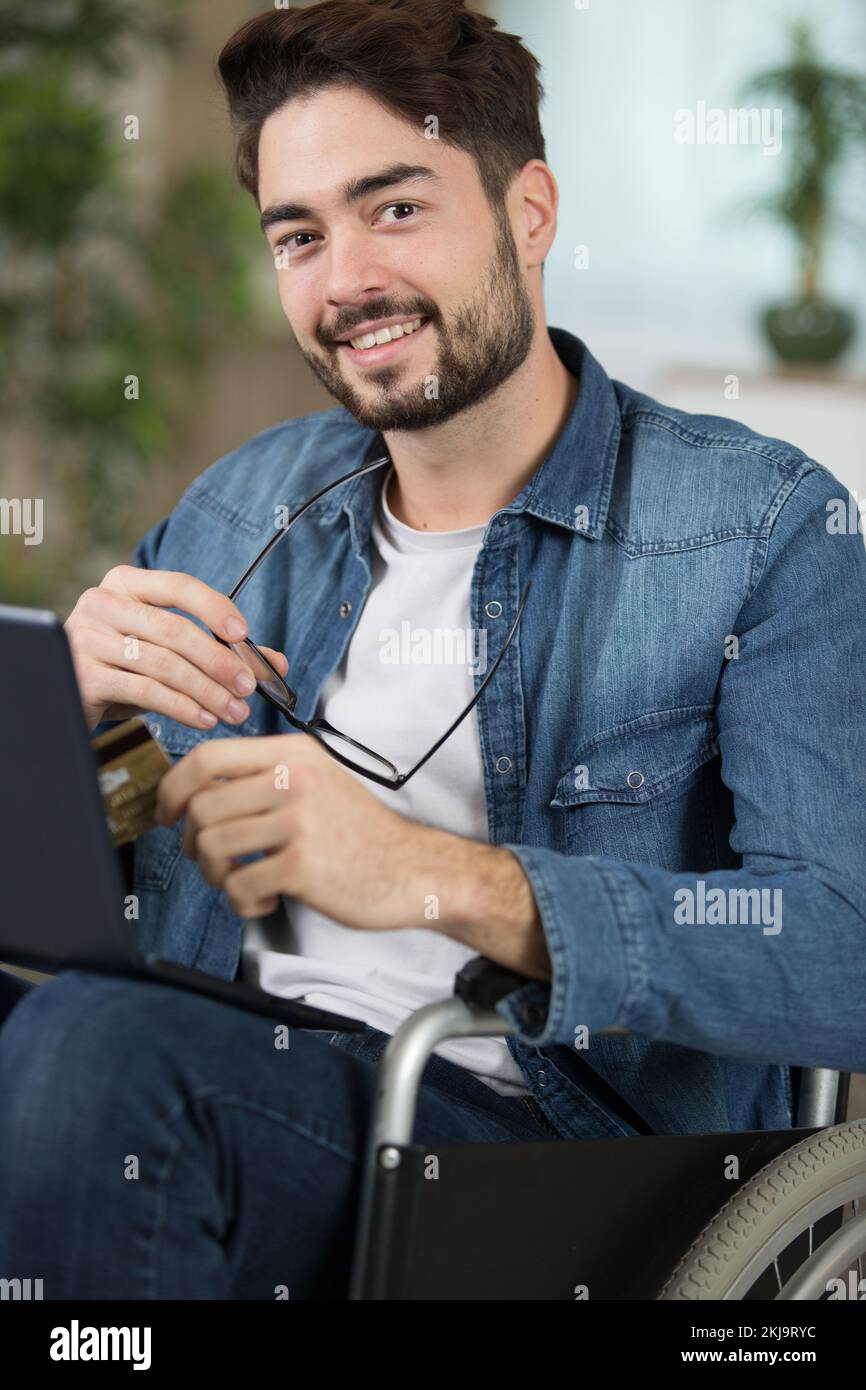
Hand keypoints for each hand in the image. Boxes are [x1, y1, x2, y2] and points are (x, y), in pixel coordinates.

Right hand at [65, 566, 288, 731]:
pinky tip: (203, 718)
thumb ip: (218, 650)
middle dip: (219, 661)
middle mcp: (103, 603)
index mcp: (125, 584)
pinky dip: (181, 707)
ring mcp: (89, 638)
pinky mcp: (85, 674)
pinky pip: (145, 691)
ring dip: (206, 691)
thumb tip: (273, 662)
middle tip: (247, 687)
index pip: (179, 586)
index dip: (215, 608)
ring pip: (164, 664)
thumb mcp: (166, 652)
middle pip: (175, 630)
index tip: (245, 634)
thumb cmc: (121, 667)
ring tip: (233, 711)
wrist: (63, 692)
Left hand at [155, 732, 438, 927]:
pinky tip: (266, 899)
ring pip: (211, 847)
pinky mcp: (303, 865)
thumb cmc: (357, 831)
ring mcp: (299, 821)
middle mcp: (295, 779)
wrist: (412, 868)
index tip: (166, 814)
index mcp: (293, 753)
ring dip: (215, 874)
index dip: (173, 788)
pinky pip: (238, 886)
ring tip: (241, 880)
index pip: (208, 757)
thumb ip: (263, 775)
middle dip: (191, 842)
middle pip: (201, 808)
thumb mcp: (316, 779)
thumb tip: (192, 791)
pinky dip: (242, 902)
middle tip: (211, 860)